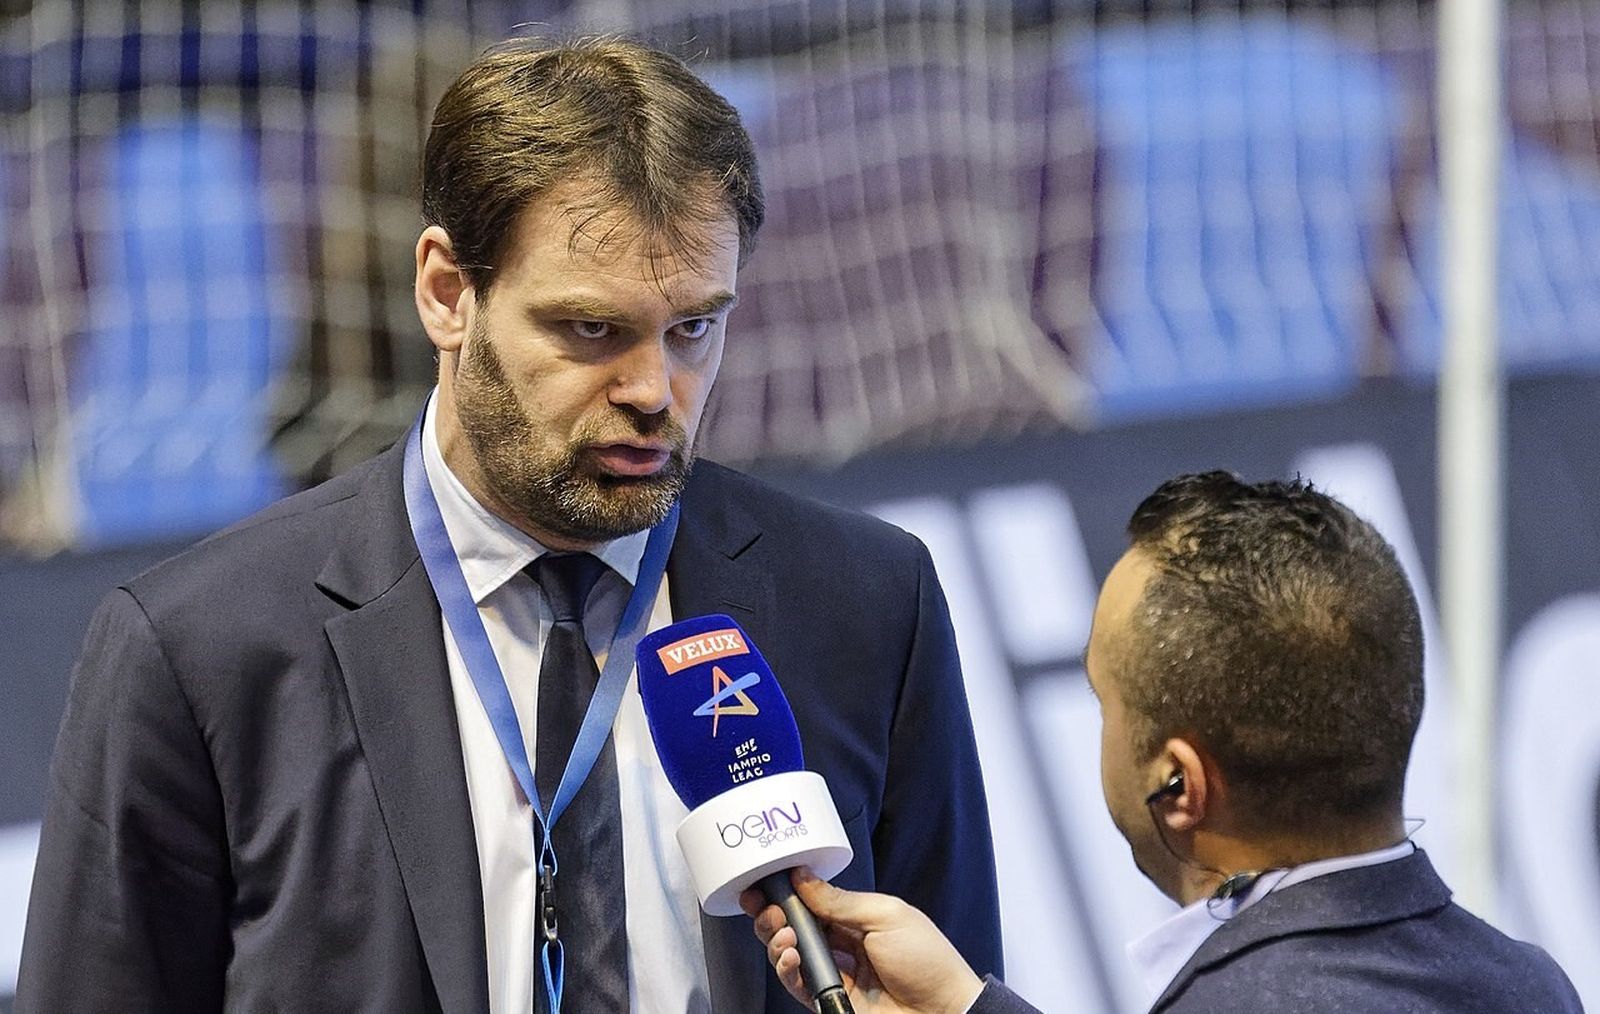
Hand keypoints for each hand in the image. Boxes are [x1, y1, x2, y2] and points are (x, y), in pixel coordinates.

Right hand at [739, 868, 984, 1013]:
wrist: (944, 1011)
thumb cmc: (928, 961)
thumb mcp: (887, 915)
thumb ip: (841, 900)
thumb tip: (804, 878)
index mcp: (858, 919)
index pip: (813, 903)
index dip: (788, 893)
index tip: (766, 882)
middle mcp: (842, 945)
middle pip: (795, 927)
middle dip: (774, 915)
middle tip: (767, 908)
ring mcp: (835, 974)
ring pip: (790, 955)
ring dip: (778, 941)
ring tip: (785, 935)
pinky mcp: (830, 1001)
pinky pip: (797, 984)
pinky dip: (787, 969)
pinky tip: (792, 956)